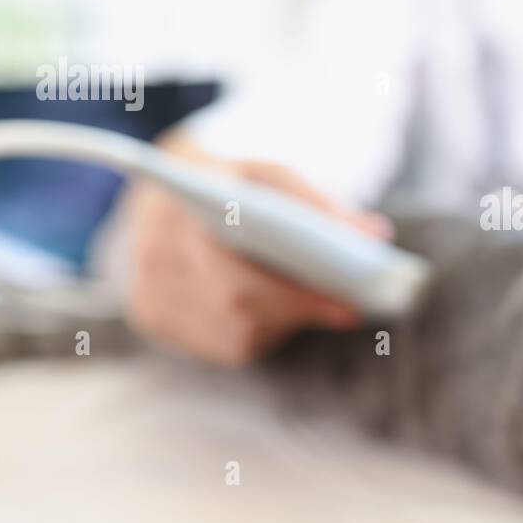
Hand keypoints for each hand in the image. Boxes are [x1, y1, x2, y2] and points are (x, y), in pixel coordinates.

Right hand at [124, 145, 391, 366]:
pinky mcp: (149, 315)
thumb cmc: (229, 181)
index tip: (349, 307)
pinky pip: (217, 346)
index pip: (245, 263)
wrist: (161, 188)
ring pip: (231, 335)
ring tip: (308, 305)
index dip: (299, 295)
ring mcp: (148, 286)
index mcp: (187, 203)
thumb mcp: (272, 176)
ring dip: (280, 325)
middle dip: (299, 311)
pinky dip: (254, 334)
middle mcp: (157, 246)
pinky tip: (271, 314)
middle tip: (347, 310)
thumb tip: (374, 236)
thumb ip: (320, 205)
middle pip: (237, 305)